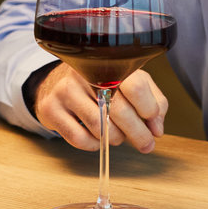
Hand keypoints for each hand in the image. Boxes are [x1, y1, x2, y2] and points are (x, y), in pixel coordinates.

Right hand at [29, 63, 167, 152]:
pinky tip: (97, 137)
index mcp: (109, 63)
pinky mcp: (51, 109)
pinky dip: (94, 145)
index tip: (151, 120)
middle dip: (138, 133)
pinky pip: (80, 139)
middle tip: (146, 144)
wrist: (55, 82)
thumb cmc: (99, 85)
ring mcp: (65, 90)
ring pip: (100, 127)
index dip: (149, 108)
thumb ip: (153, 102)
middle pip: (120, 110)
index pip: (136, 86)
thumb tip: (156, 129)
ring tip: (117, 135)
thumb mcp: (130, 84)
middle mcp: (84, 73)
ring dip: (115, 139)